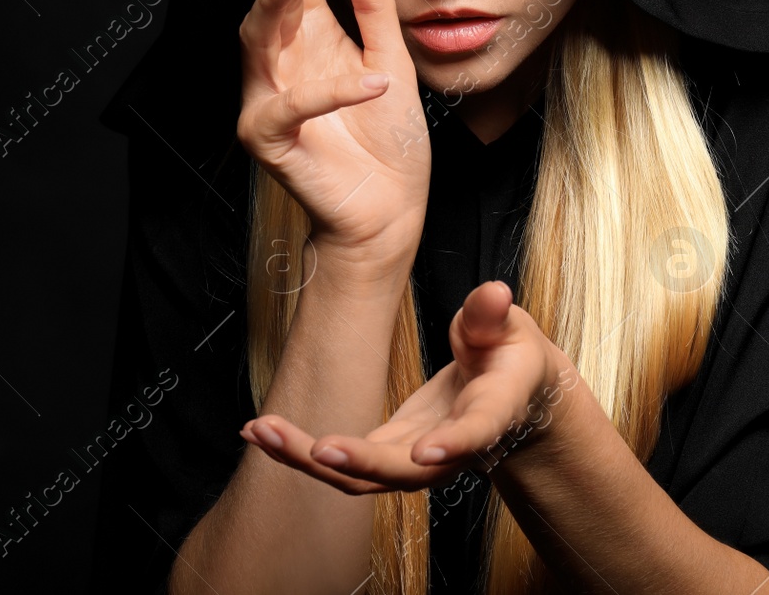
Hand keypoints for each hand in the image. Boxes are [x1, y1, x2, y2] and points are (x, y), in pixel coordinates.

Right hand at [236, 0, 430, 278]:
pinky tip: (366, 79)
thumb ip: (374, 6)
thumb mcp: (394, 58)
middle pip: (268, 3)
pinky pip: (289, 106)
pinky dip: (328, 92)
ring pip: (257, 42)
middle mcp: (284, 65)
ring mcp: (270, 99)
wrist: (392, 206)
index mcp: (311, 41)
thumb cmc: (390, 140)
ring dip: (273, 4)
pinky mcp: (270, 138)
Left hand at [238, 281, 571, 493]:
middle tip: (317, 449)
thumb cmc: (510, 358)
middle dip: (356, 462)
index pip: (474, 434)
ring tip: (258, 431)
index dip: (453, 445)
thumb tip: (493, 293)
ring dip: (306, 458)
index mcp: (490, 415)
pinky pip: (340, 463)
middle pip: (400, 471)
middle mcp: (448, 451)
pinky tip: (258, 431)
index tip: (425, 451)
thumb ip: (493, 316)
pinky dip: (298, 450)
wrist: (510, 401)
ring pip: (358, 476)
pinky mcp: (386, 453)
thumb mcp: (510, 329)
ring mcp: (413, 460)